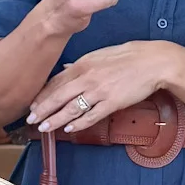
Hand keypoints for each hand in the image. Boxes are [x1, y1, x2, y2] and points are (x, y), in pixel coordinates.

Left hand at [26, 42, 182, 135]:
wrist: (152, 62)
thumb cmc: (128, 57)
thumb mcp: (100, 55)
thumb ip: (82, 64)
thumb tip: (67, 68)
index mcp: (83, 64)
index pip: (56, 81)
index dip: (42, 95)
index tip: (32, 104)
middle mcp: (87, 77)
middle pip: (59, 96)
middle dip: (43, 109)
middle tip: (31, 120)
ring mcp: (99, 91)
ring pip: (72, 108)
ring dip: (56, 119)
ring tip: (44, 128)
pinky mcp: (112, 102)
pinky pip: (91, 115)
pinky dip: (79, 123)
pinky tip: (69, 129)